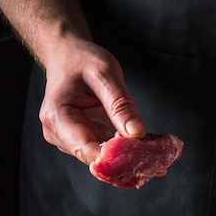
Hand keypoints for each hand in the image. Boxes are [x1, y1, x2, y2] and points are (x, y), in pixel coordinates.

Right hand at [38, 38, 145, 164]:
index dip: (115, 159)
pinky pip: (107, 151)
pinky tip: (143, 145)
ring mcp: (70, 139)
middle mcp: (59, 133)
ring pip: (103, 158)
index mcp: (57, 117)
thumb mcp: (105, 74)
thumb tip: (136, 134)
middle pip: (96, 159)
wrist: (68, 55)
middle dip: (126, 159)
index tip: (143, 157)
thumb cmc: (81, 60)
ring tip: (153, 150)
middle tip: (157, 157)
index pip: (87, 150)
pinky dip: (125, 149)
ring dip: (128, 156)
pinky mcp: (84, 139)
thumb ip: (121, 105)